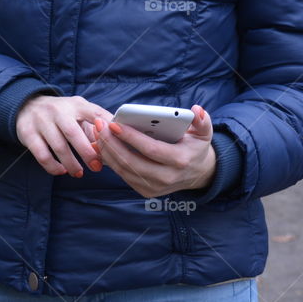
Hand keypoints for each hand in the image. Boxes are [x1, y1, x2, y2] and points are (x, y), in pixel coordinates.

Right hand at [15, 95, 112, 176]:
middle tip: (96, 167)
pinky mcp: (28, 134)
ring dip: (71, 163)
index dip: (105, 127)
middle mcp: (58, 111)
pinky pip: (42, 154)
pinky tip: (61, 171)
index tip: (114, 141)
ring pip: (58, 146)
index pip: (94, 113)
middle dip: (87, 152)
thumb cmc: (61, 114)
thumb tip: (113, 145)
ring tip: (79, 173)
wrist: (26, 105)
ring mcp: (42, 122)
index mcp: (76, 104)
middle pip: (73, 133)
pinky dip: (53, 166)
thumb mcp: (78, 112)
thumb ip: (94, 126)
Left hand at [94, 104, 215, 197]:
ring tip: (98, 134)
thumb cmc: (196, 147)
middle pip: (131, 162)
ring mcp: (154, 188)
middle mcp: (166, 178)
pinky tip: (102, 147)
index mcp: (180, 161)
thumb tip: (196, 109)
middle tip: (99, 127)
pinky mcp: (146, 192)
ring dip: (107, 152)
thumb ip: (203, 121)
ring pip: (124, 170)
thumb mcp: (204, 133)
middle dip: (112, 144)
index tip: (114, 124)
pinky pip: (123, 176)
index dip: (131, 138)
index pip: (150, 149)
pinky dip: (110, 162)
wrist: (198, 174)